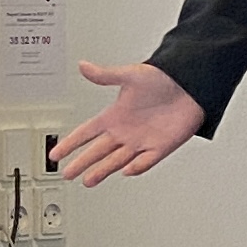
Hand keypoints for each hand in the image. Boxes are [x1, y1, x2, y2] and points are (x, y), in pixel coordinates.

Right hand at [55, 61, 206, 183]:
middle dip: (81, 163)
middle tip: (66, 173)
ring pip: (116, 160)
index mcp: (114, 115)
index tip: (55, 154)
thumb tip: (83, 66)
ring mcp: (141, 140)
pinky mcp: (160, 147)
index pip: (86, 133)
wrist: (190, 85)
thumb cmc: (162, 78)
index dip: (70, 143)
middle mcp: (125, 131)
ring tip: (88, 181)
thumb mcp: (130, 74)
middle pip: (97, 151)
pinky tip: (126, 171)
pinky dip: (136, 167)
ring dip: (102, 170)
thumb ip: (105, 75)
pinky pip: (145, 161)